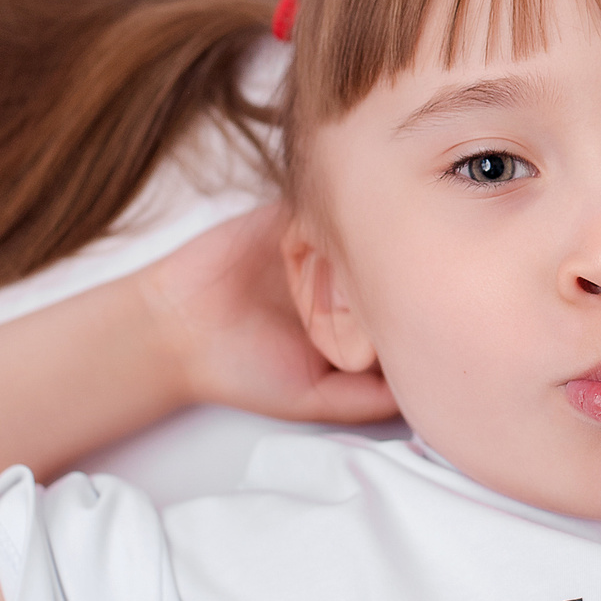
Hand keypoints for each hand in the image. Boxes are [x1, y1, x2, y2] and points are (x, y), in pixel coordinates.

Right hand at [134, 204, 400, 426]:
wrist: (175, 329)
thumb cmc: (242, 371)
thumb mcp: (313, 399)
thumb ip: (366, 399)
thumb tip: (425, 387)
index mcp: (354, 319)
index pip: (404, 300)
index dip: (419, 301)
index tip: (423, 306)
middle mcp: (342, 279)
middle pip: (393, 257)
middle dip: (404, 260)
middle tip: (406, 268)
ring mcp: (318, 244)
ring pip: (366, 225)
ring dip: (373, 229)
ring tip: (370, 247)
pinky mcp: (289, 214)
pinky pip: (326, 200)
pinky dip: (336, 207)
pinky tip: (339, 227)